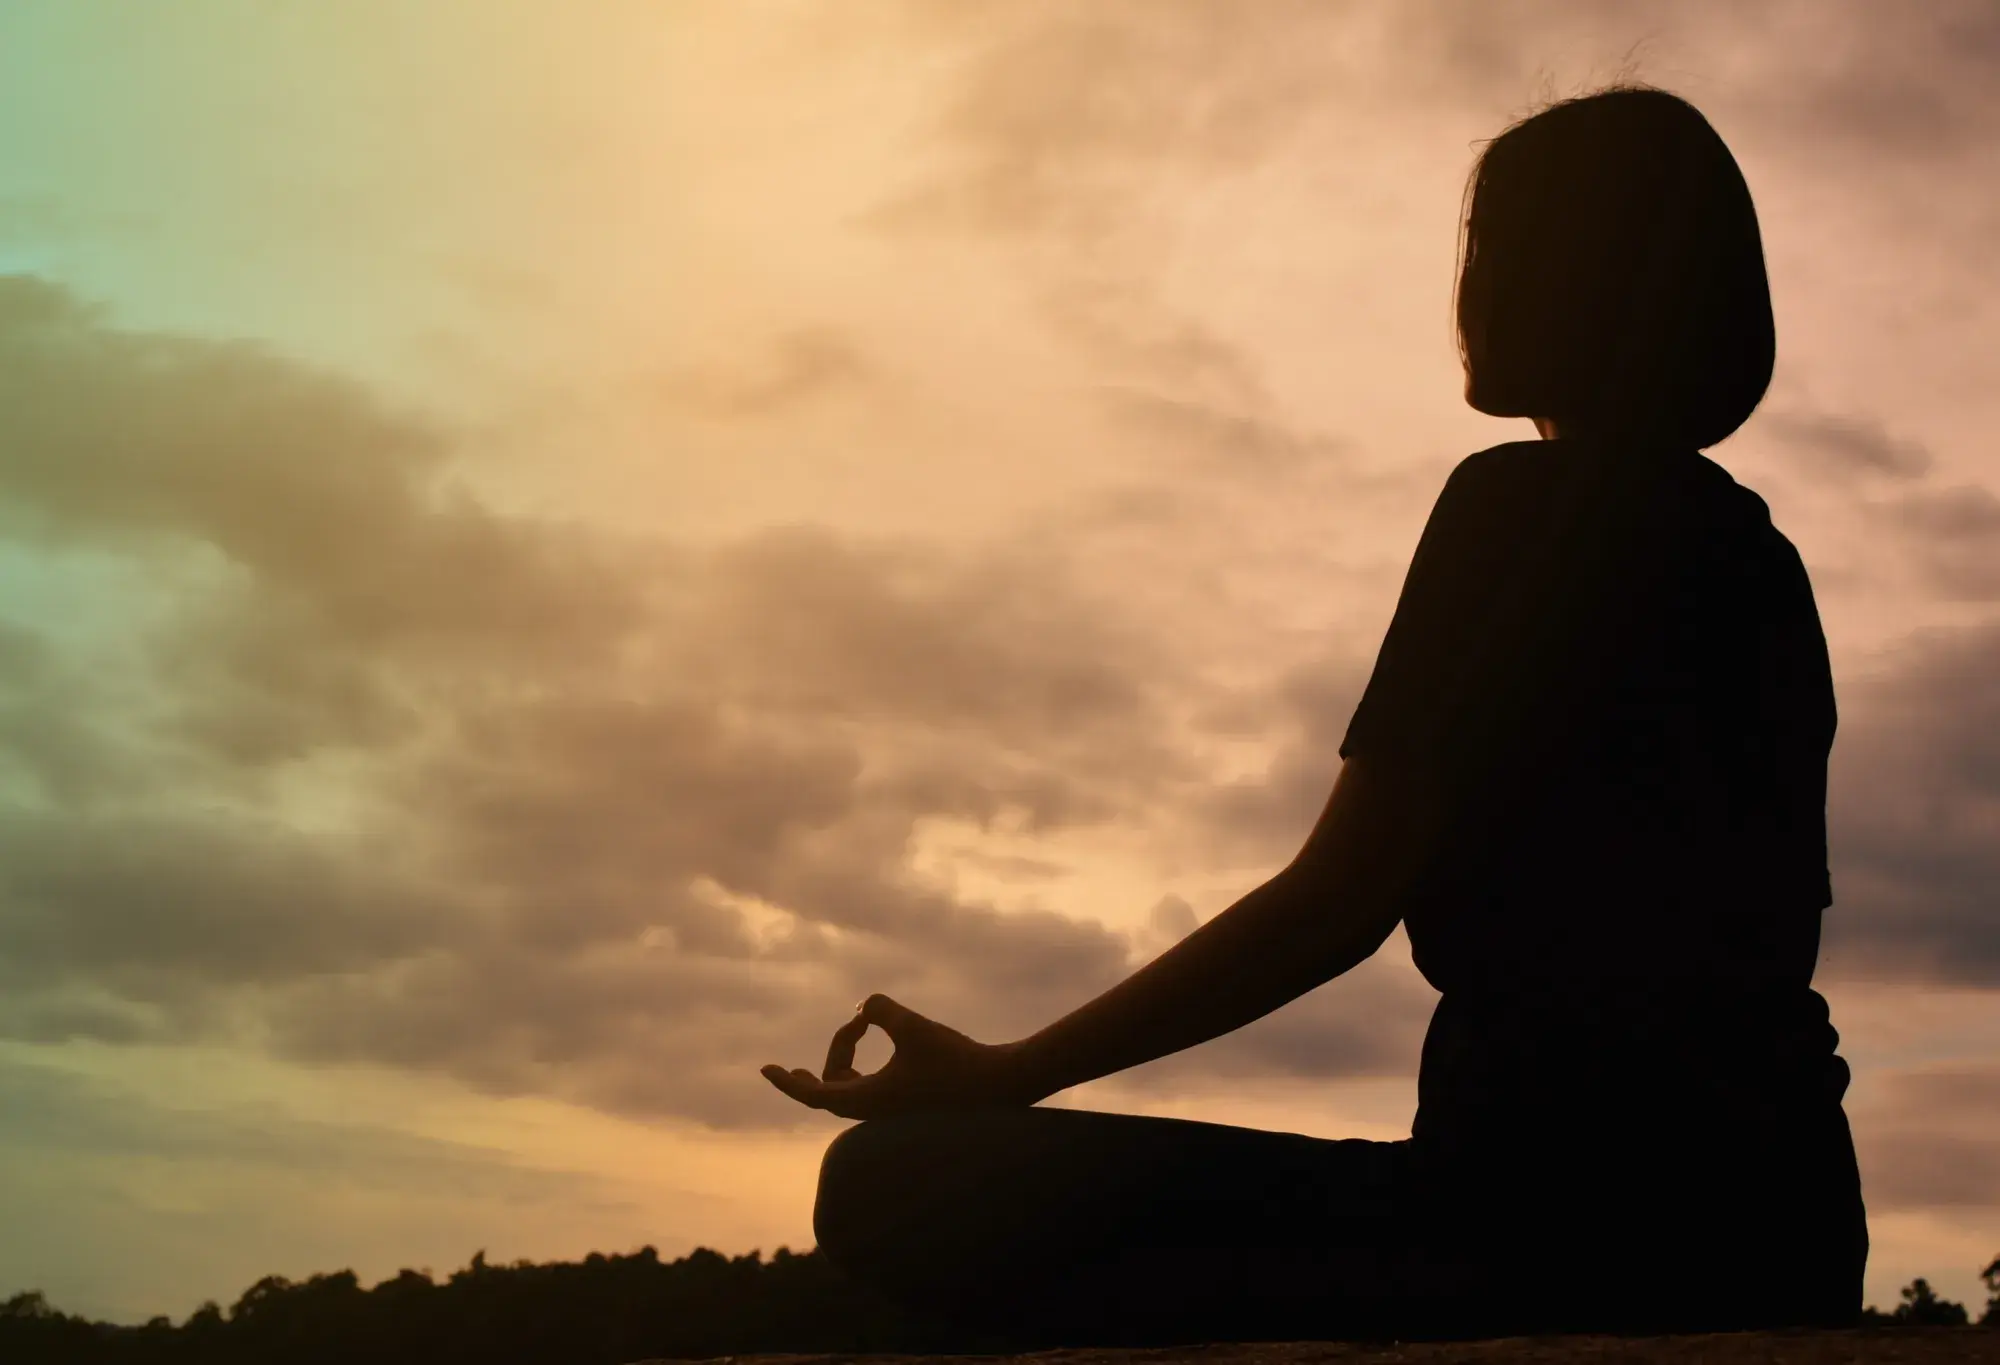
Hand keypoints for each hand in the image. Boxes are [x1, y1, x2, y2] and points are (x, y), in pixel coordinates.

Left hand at [760, 994, 1038, 1119]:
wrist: (1002, 1086)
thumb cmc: (956, 1060)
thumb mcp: (913, 1026)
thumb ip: (880, 1010)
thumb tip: (862, 1006)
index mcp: (869, 1102)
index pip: (813, 1094)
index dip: (786, 1081)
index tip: (765, 1069)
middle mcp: (875, 1115)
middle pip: (832, 1087)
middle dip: (834, 1053)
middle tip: (851, 1026)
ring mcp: (892, 1116)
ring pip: (850, 1091)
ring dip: (848, 1060)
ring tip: (859, 1027)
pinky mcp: (909, 1111)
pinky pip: (870, 1092)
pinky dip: (865, 1069)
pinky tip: (877, 1046)